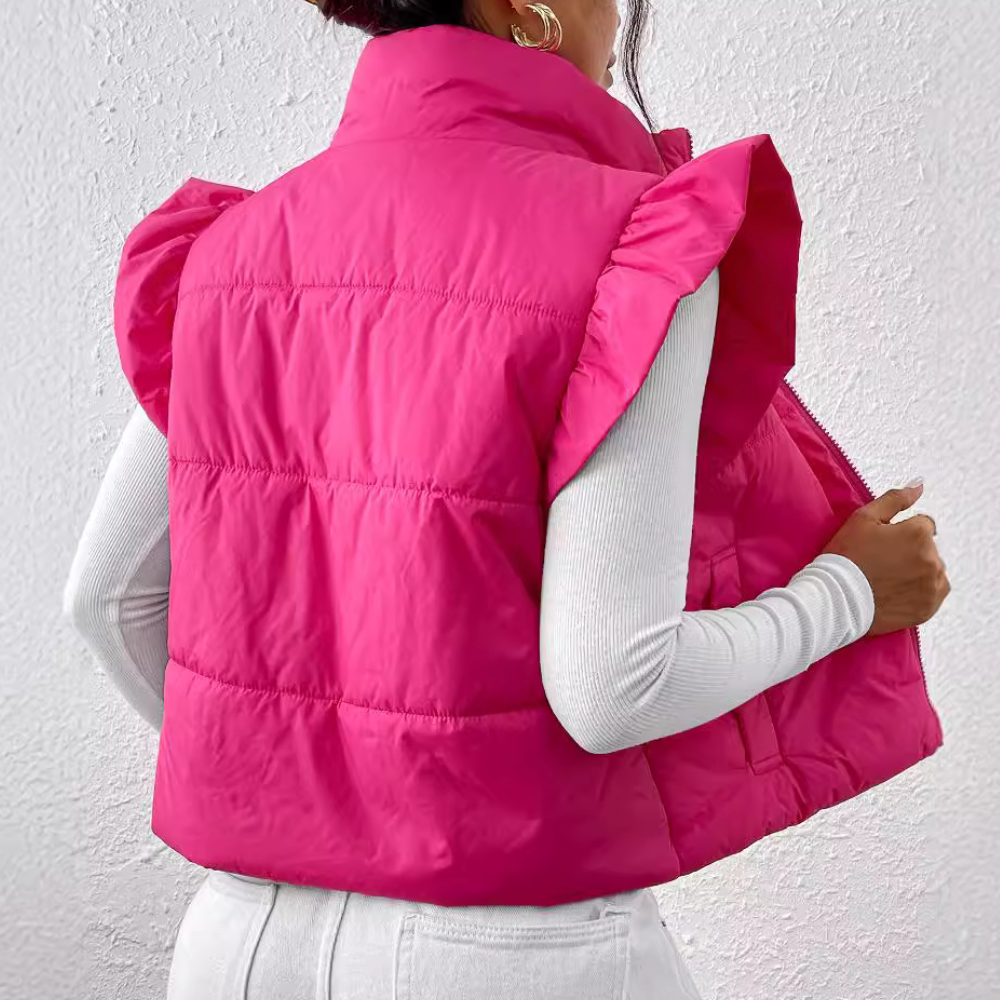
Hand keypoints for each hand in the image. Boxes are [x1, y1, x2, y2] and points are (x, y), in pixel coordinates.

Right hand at [820, 482, 950, 637]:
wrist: (836, 600)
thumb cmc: (846, 559)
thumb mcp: (863, 519)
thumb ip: (895, 499)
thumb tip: (919, 485)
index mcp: (918, 534)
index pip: (923, 524)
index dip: (900, 532)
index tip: (882, 543)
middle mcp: (932, 559)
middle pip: (928, 548)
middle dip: (910, 551)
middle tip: (881, 562)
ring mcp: (932, 585)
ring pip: (931, 570)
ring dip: (916, 571)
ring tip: (887, 578)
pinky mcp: (928, 607)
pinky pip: (933, 594)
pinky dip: (919, 592)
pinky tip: (895, 591)